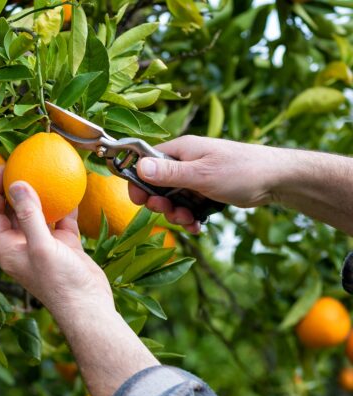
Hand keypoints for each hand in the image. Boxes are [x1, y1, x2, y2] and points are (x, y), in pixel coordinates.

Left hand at [0, 167, 113, 317]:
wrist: (88, 305)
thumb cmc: (60, 282)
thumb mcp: (41, 246)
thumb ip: (29, 215)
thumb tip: (16, 184)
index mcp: (9, 248)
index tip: (2, 168)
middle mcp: (24, 244)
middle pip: (14, 211)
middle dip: (16, 188)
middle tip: (23, 164)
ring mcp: (45, 244)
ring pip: (39, 213)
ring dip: (41, 194)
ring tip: (44, 171)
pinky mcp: (64, 245)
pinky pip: (61, 220)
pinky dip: (65, 206)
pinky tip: (70, 189)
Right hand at [129, 136, 277, 232]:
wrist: (276, 180)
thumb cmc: (241, 170)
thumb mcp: (201, 174)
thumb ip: (169, 173)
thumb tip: (139, 167)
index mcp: (180, 151)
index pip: (147, 163)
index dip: (140, 182)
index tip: (140, 200)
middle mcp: (185, 162)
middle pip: (158, 185)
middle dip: (162, 204)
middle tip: (171, 213)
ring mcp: (196, 177)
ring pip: (174, 199)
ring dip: (178, 214)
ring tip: (190, 221)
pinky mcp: (206, 190)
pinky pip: (189, 206)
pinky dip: (190, 218)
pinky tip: (197, 226)